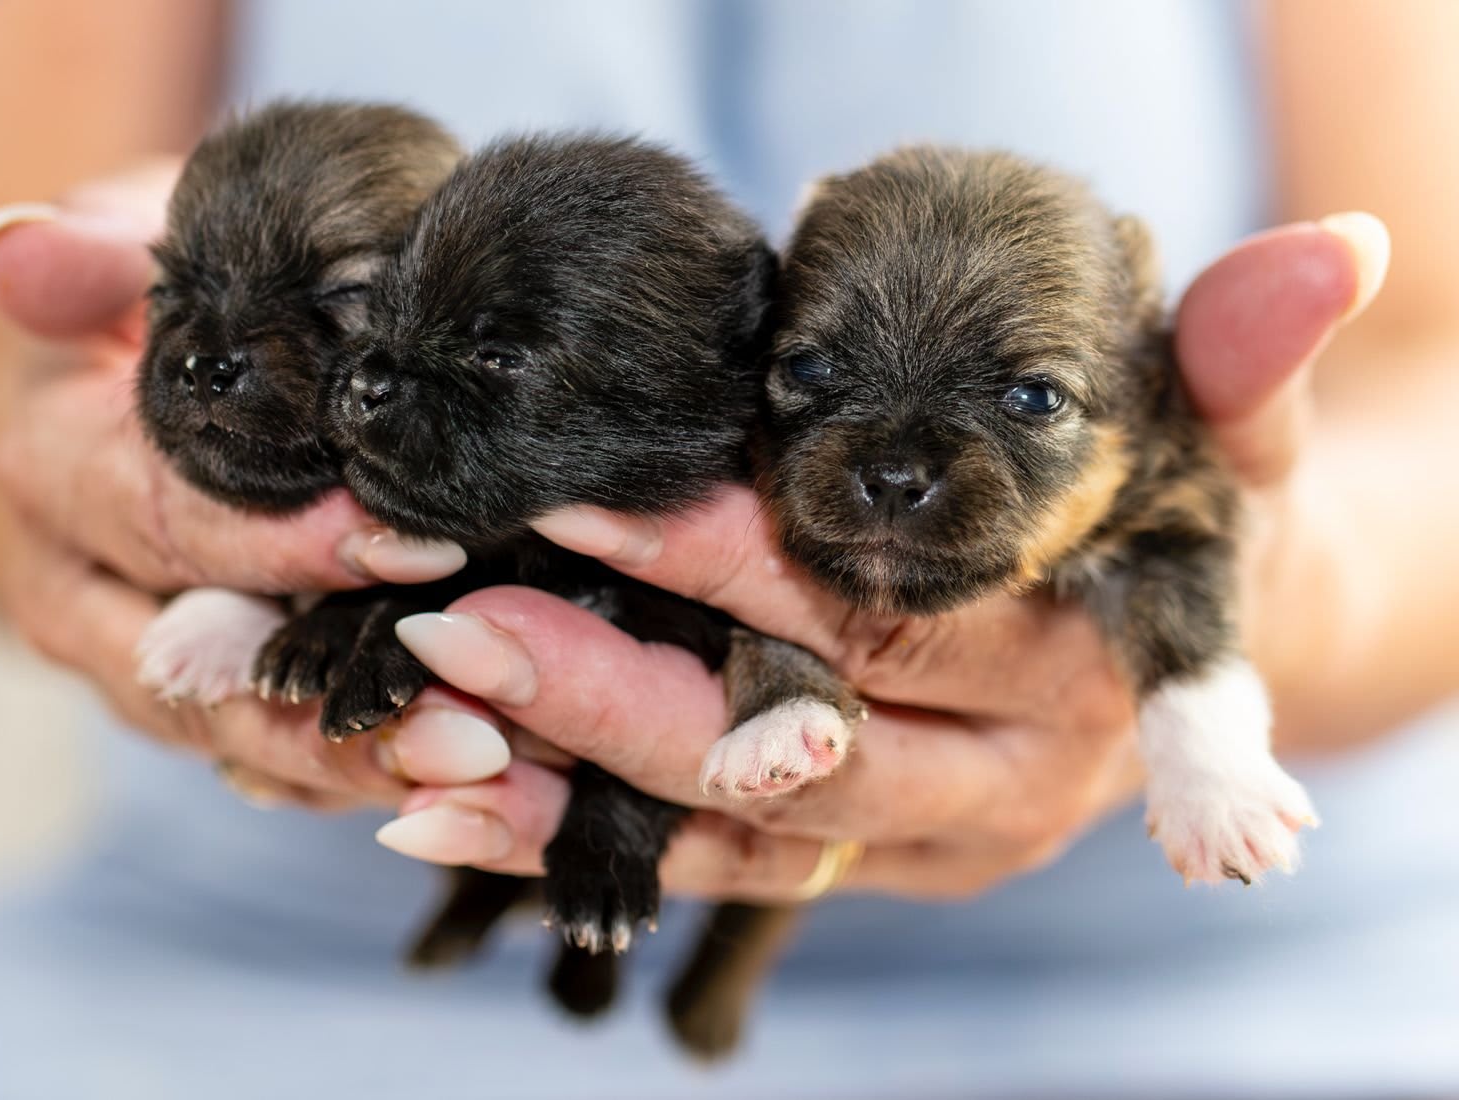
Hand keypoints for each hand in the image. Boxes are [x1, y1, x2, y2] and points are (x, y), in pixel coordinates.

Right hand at [0, 167, 509, 809]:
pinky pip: (274, 772)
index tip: (422, 546)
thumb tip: (10, 255)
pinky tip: (470, 799)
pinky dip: (367, 784)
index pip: (171, 518)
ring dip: (363, 770)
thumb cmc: (203, 303)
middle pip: (197, 673)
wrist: (184, 377)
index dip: (292, 541)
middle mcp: (79, 591)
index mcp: (58, 471)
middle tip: (478, 731)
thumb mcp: (155, 249)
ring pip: (238, 743)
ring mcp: (139, 668)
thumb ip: (97, 251)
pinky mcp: (202, 713)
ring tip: (488, 781)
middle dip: (338, 708)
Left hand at [369, 215, 1386, 899]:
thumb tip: (1324, 250)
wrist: (1198, 646)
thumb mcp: (1225, 439)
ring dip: (564, 802)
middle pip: (787, 743)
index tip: (578, 499)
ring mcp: (921, 836)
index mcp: (1073, 666)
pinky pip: (710, 864)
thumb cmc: (1184, 513)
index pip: (883, 616)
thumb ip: (1235, 361)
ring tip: (410, 765)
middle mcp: (997, 775)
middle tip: (449, 633)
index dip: (729, 562)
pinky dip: (579, 846)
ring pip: (730, 832)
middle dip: (609, 692)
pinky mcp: (863, 858)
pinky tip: (451, 822)